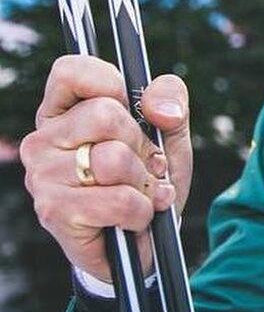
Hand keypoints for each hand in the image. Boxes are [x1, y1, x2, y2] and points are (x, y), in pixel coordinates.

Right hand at [20, 56, 193, 283]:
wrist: (143, 240)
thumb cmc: (149, 176)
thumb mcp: (170, 132)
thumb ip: (171, 102)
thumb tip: (159, 108)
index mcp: (64, 110)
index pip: (71, 70)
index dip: (110, 82)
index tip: (130, 107)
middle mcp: (43, 139)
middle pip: (105, 114)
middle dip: (142, 144)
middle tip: (145, 165)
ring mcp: (43, 176)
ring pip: (113, 159)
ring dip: (144, 181)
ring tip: (142, 192)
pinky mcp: (54, 212)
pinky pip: (118, 200)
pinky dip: (141, 211)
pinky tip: (136, 217)